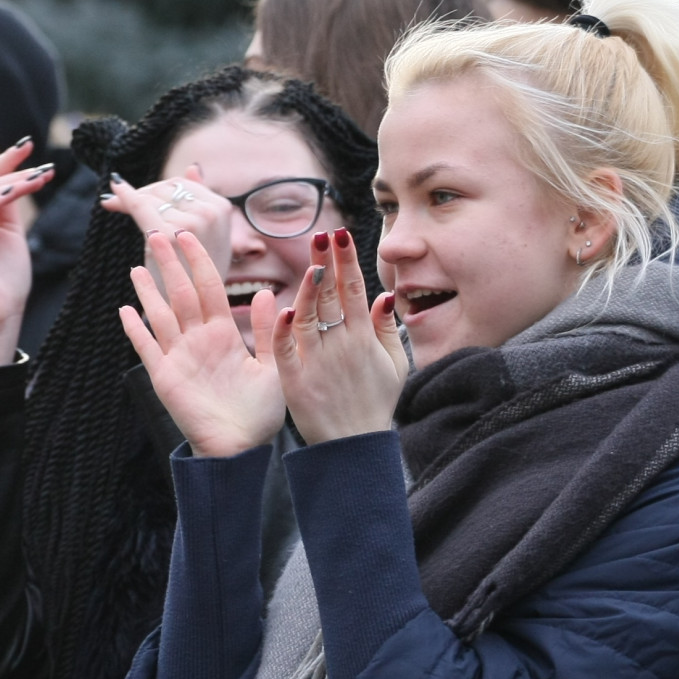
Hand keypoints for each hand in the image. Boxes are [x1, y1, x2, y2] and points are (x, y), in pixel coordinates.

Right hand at [0, 142, 52, 367]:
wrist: (0, 316)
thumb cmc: (5, 283)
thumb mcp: (10, 235)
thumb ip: (7, 207)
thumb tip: (18, 177)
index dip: (6, 163)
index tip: (30, 145)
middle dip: (12, 169)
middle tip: (41, 159)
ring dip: (12, 182)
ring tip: (40, 175)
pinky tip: (18, 189)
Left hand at [103, 167, 232, 296]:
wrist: (191, 310)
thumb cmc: (196, 273)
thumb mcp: (208, 235)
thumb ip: (200, 199)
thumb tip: (194, 166)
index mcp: (221, 207)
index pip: (183, 183)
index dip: (156, 187)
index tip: (133, 191)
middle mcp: (210, 213)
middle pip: (166, 189)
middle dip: (140, 193)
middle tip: (115, 198)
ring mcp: (192, 224)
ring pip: (151, 199)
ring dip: (130, 200)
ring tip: (112, 203)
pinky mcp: (168, 235)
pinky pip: (141, 208)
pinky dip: (124, 199)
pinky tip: (110, 195)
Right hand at [119, 230, 284, 457]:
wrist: (240, 448)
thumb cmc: (259, 413)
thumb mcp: (273, 366)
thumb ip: (267, 331)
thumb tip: (266, 293)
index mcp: (223, 335)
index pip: (209, 288)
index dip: (198, 262)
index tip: (188, 236)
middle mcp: (198, 341)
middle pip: (181, 294)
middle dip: (169, 265)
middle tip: (157, 233)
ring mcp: (179, 358)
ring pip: (160, 316)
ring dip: (148, 291)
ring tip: (136, 266)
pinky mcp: (165, 377)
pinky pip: (148, 349)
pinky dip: (135, 330)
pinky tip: (125, 310)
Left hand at [272, 229, 405, 444]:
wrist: (354, 445)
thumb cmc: (374, 403)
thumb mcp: (395, 365)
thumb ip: (389, 329)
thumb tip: (385, 294)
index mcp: (364, 337)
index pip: (353, 289)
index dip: (347, 260)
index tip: (340, 234)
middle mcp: (341, 344)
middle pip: (331, 296)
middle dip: (327, 263)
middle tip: (321, 234)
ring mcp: (318, 361)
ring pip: (310, 316)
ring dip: (309, 288)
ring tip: (309, 262)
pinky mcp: (296, 380)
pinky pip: (287, 350)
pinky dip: (284, 330)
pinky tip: (283, 309)